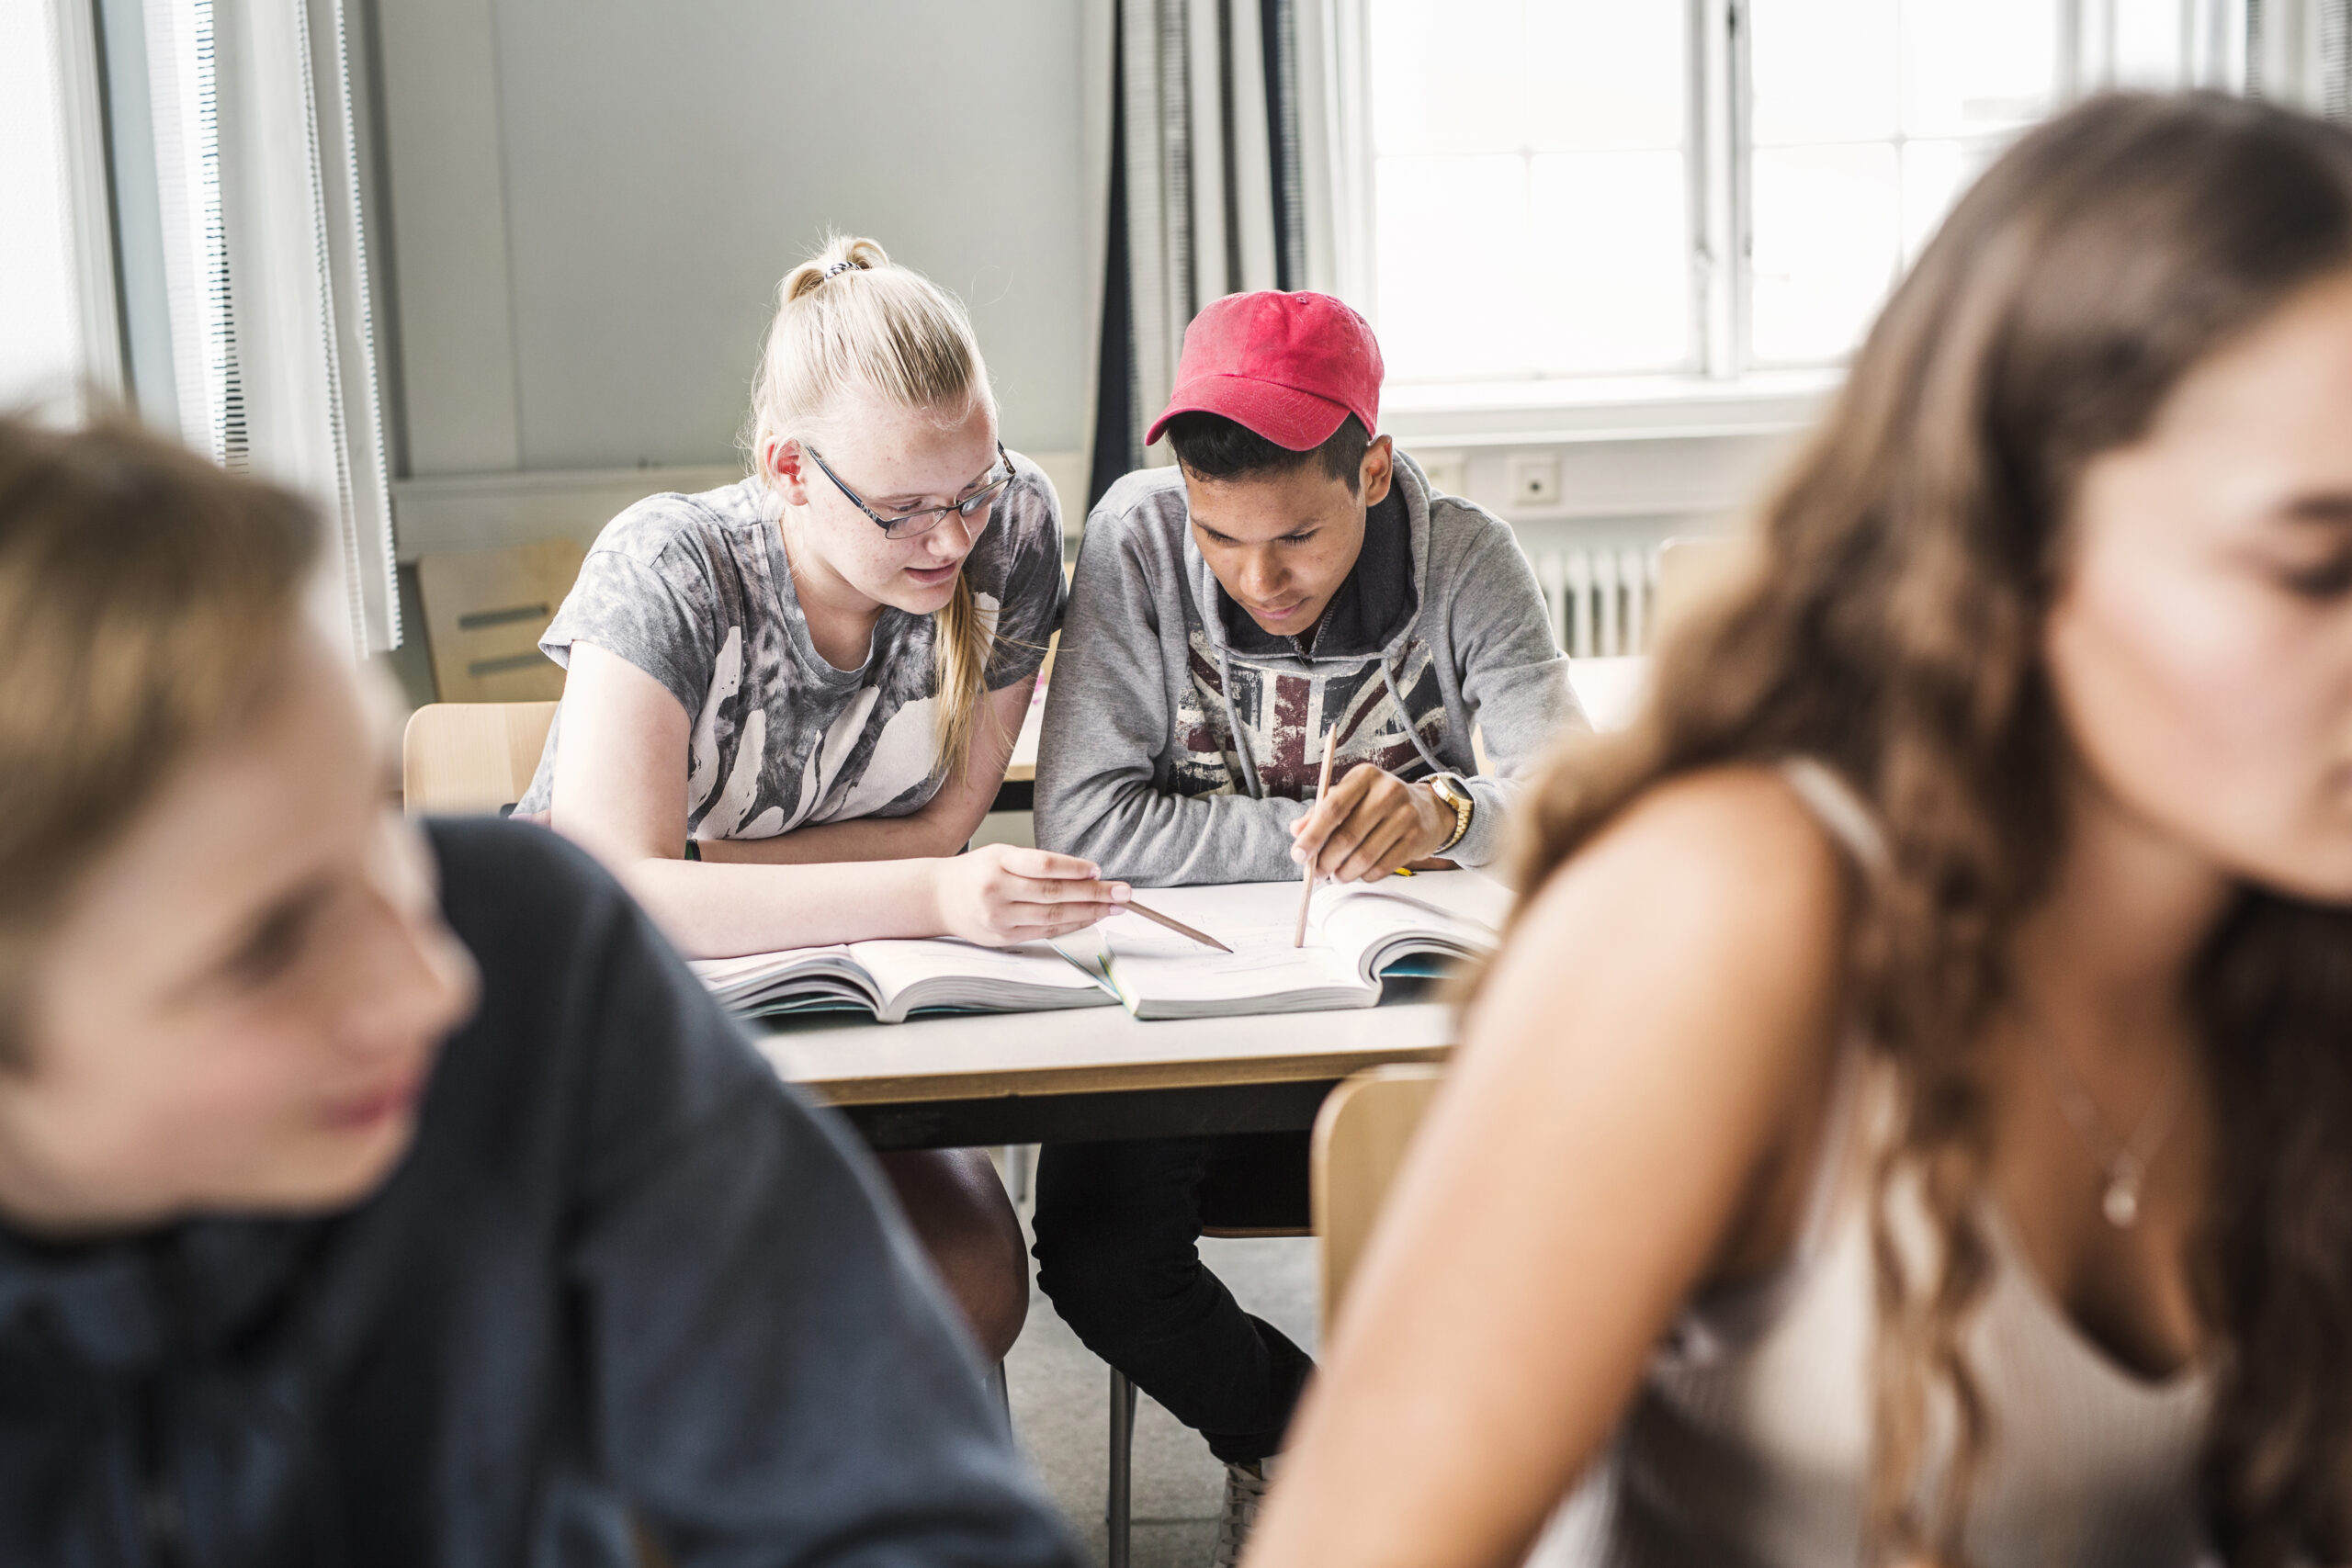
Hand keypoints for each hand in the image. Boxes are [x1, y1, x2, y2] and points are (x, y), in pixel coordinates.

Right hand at [932, 844, 1130, 945]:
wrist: (938, 898)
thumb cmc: (976, 872)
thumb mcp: (1000, 855)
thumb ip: (1036, 864)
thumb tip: (1086, 875)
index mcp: (996, 862)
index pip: (1042, 865)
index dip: (1073, 868)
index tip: (1098, 870)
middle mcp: (996, 891)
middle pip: (1053, 893)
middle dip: (1093, 893)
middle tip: (1122, 892)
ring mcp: (999, 918)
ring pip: (1052, 916)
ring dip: (1089, 912)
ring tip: (1113, 907)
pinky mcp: (1003, 938)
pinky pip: (1044, 932)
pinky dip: (1071, 925)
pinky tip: (1090, 918)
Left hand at [1289, 766, 1453, 883]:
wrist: (1428, 809)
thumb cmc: (1379, 804)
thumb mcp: (1350, 797)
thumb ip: (1320, 812)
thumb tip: (1297, 830)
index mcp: (1365, 776)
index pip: (1332, 808)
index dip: (1312, 835)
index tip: (1298, 855)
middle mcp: (1387, 791)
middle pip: (1347, 836)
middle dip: (1326, 861)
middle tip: (1316, 874)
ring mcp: (1405, 815)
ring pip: (1364, 856)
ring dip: (1344, 873)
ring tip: (1336, 876)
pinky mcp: (1417, 838)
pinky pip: (1383, 866)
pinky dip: (1366, 876)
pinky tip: (1360, 874)